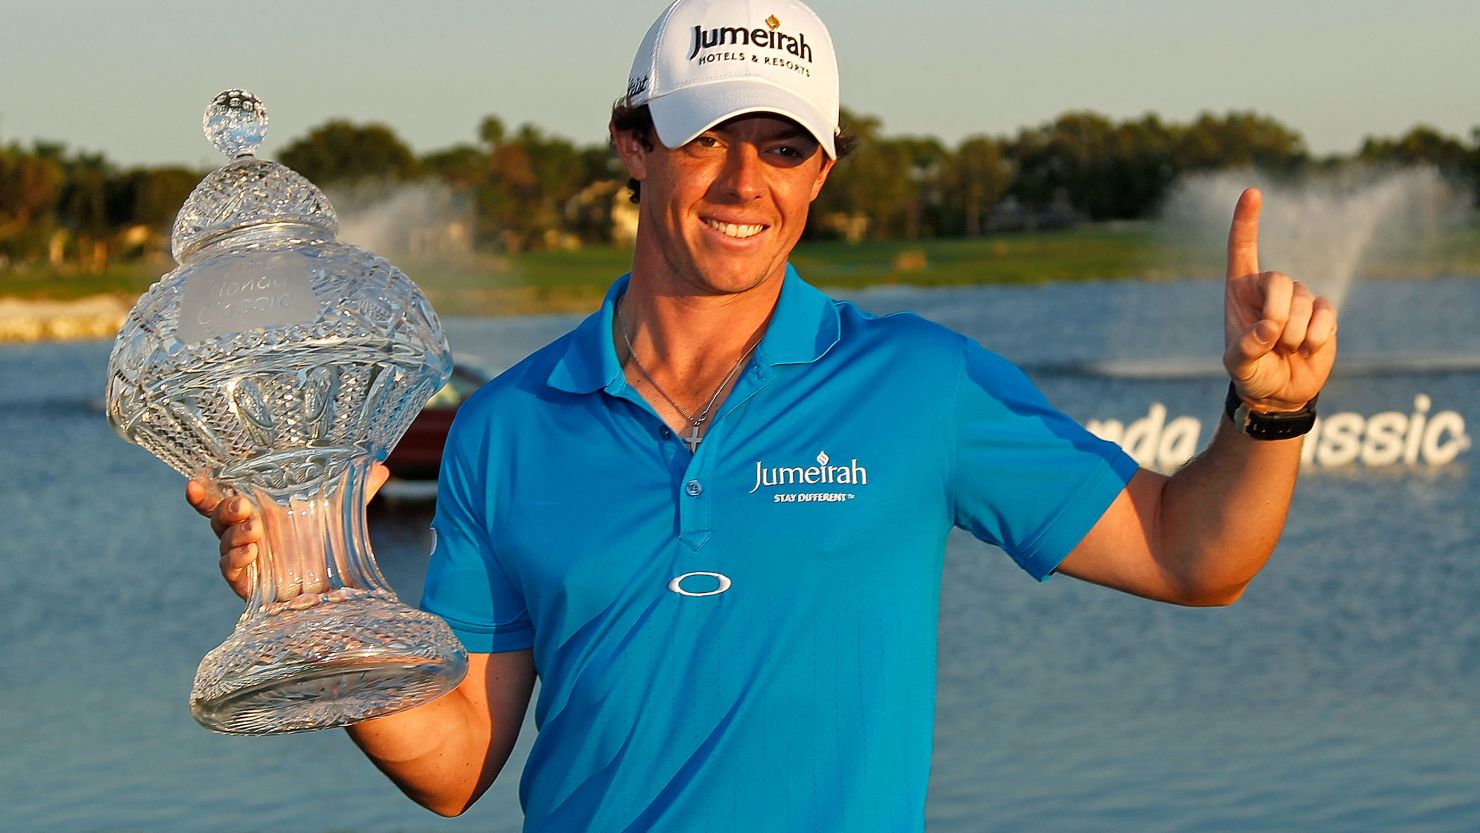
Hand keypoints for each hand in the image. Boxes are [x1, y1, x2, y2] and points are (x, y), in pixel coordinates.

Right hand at [185, 464, 391, 599]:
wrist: (333, 588)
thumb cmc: (324, 543)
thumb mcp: (340, 513)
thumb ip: (357, 490)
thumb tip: (383, 468)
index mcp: (258, 511)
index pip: (221, 497)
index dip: (203, 490)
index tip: (195, 482)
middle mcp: (245, 533)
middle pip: (217, 517)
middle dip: (223, 508)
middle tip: (242, 505)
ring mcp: (244, 558)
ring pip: (224, 543)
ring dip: (235, 534)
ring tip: (254, 530)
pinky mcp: (247, 583)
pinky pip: (230, 570)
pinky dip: (237, 560)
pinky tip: (251, 554)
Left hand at [1223, 187, 1337, 409]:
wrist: (1279, 392)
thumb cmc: (1251, 373)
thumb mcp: (1237, 366)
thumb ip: (1246, 348)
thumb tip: (1269, 328)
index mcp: (1240, 291)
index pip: (1242, 249)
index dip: (1246, 221)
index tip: (1252, 191)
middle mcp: (1270, 290)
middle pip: (1279, 280)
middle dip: (1277, 312)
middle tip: (1273, 339)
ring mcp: (1299, 300)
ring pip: (1304, 301)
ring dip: (1294, 333)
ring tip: (1286, 350)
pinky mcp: (1324, 313)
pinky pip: (1325, 314)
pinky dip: (1316, 335)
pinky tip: (1307, 349)